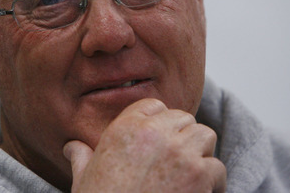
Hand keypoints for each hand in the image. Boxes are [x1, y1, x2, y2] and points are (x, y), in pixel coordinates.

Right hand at [63, 98, 225, 191]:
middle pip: (183, 118)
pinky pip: (217, 167)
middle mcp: (154, 133)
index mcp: (125, 128)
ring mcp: (179, 153)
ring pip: (205, 135)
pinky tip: (204, 192)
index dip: (159, 122)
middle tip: (178, 157)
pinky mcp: (198, 175)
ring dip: (202, 151)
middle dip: (182, 136)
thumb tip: (71, 147)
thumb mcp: (83, 178)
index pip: (154, 106)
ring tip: (194, 169)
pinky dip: (214, 181)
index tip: (160, 138)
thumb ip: (81, 156)